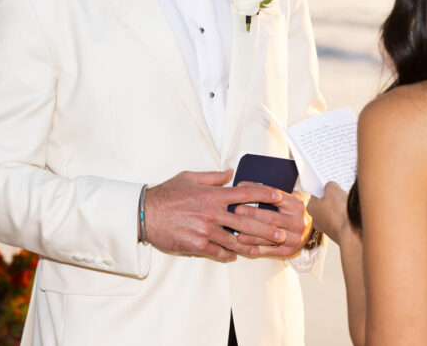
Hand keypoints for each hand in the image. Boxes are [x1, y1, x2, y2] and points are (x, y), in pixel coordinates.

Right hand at [144, 170, 284, 261]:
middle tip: (281, 233)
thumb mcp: (189, 177)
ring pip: (235, 241)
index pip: (245, 193)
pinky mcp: (196, 245)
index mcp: (212, 195)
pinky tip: (235, 256)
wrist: (145, 214)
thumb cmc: (167, 194)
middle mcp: (212, 213)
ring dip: (251, 246)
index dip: (264, 195)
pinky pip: (217, 252)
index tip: (278, 197)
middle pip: (246, 221)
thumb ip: (213, 176)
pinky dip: (228, 255)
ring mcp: (205, 230)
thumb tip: (230, 171)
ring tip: (263, 250)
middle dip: (266, 228)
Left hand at [232, 183, 312, 257]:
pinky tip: (245, 246)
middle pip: (272, 217)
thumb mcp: (289, 198)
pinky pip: (271, 250)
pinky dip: (257, 248)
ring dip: (252, 235)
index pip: (275, 197)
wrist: (314, 227)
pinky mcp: (290, 250)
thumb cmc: (295, 210)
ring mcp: (295, 237)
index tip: (242, 193)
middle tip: (237, 210)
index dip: (258, 194)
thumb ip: (270, 194)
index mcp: (296, 205)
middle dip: (252, 214)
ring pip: (270, 236)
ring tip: (237, 234)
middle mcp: (298, 221)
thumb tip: (243, 186)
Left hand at [307, 181, 353, 244]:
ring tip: (348, 204)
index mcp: (311, 207)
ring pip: (334, 212)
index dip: (325, 187)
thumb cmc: (339, 211)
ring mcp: (327, 227)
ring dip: (341, 207)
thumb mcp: (333, 189)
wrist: (351, 233)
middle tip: (342, 192)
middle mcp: (316, 219)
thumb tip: (330, 187)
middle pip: (326, 202)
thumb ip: (329, 184)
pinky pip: (341, 220)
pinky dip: (346, 217)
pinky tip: (351, 214)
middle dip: (334, 197)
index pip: (316, 193)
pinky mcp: (337, 233)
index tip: (332, 184)